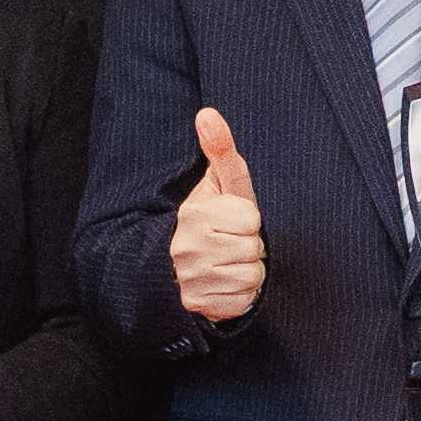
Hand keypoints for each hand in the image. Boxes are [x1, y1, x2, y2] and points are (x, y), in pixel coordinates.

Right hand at [170, 106, 267, 323]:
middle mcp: (189, 249)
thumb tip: (207, 112)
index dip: (246, 220)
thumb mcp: (214, 184)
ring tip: (224, 263)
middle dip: (247, 246)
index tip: (229, 222)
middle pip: (254, 249)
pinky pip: (242, 301)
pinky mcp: (198, 307)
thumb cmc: (202, 220)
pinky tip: (221, 283)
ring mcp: (193, 281)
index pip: (252, 220)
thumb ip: (219, 149)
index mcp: (195, 216)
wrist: (165, 267)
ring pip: (251, 277)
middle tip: (226, 243)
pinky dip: (237, 295)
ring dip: (244, 272)